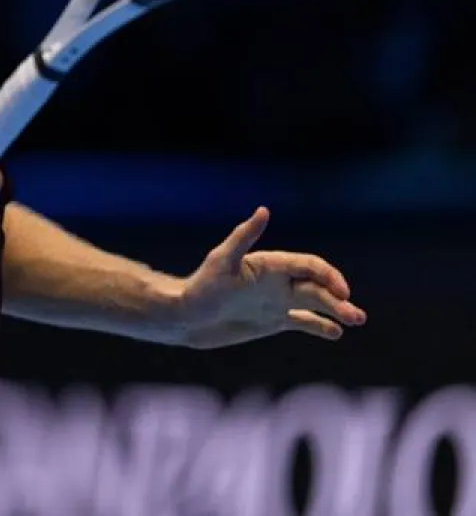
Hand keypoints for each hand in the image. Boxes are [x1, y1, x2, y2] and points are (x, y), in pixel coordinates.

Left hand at [176, 207, 366, 349]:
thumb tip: (263, 210)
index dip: (329, 276)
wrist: (186, 317)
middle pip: (317, 286)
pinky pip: (304, 321)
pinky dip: (321, 326)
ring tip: (357, 321)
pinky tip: (337, 333)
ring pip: (316, 303)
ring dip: (338, 311)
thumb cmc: (201, 286)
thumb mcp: (222, 261)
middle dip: (338, 299)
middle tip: (356, 316)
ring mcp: (277, 301)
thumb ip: (243, 237)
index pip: (309, 265)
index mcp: (270, 264)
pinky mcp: (273, 320)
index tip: (341, 293)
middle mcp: (278, 281)